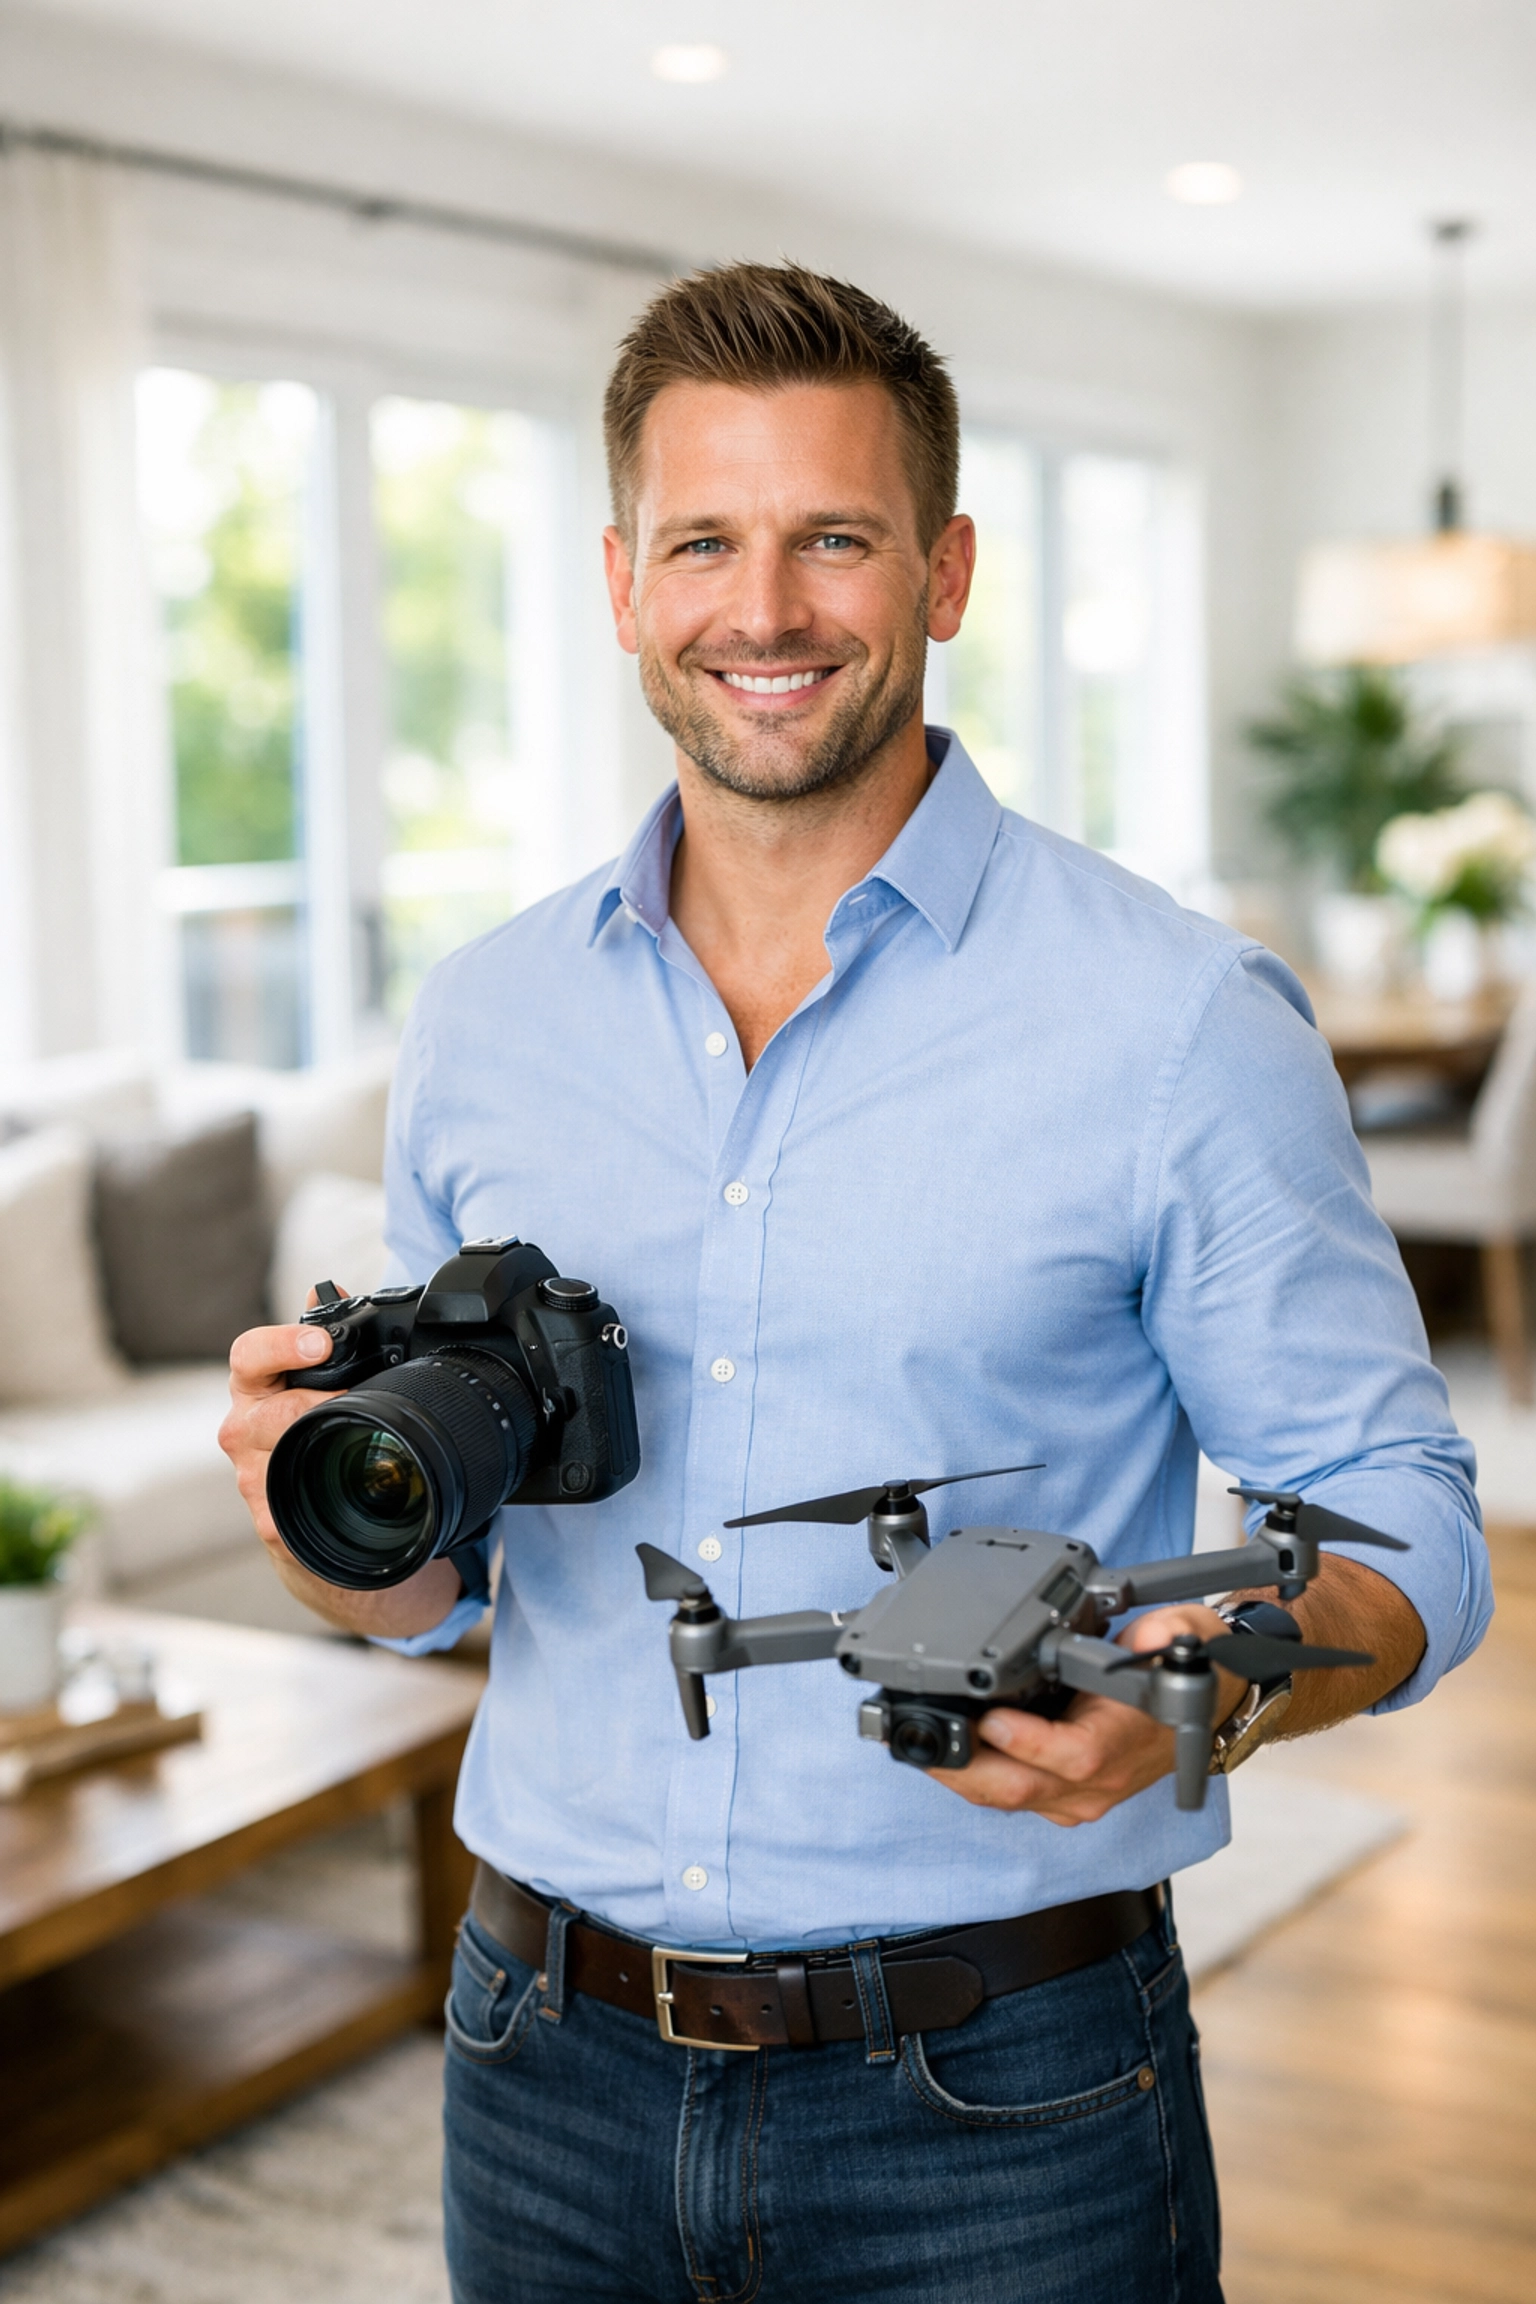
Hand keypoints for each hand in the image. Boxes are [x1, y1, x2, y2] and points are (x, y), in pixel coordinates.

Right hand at [219, 1298, 465, 1637]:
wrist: (307, 1510)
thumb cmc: (310, 1433)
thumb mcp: (313, 1382)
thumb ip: (319, 1336)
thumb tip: (329, 1290)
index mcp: (254, 1388)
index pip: (248, 1355)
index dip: (281, 1344)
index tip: (319, 1344)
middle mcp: (243, 1430)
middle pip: (268, 1415)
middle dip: (312, 1407)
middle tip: (353, 1401)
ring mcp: (251, 1477)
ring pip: (280, 1461)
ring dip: (319, 1450)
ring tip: (354, 1441)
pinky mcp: (268, 1520)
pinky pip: (295, 1506)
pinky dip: (323, 1498)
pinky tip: (343, 1491)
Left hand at [929, 1603, 1244, 1825]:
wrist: (1206, 1700)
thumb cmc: (1184, 1666)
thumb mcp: (1179, 1634)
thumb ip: (1165, 1632)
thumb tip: (1152, 1632)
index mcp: (1127, 1741)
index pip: (1075, 1756)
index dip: (1027, 1744)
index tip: (988, 1718)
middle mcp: (1103, 1779)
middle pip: (1025, 1789)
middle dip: (966, 1769)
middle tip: (923, 1740)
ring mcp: (1085, 1794)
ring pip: (1013, 1798)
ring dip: (963, 1778)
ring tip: (919, 1747)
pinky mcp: (1069, 1796)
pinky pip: (1015, 1796)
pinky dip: (978, 1780)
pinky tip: (949, 1757)